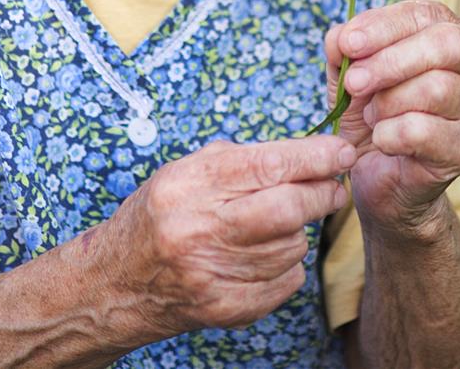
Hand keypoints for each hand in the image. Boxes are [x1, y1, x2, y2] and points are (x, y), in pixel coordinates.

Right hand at [106, 136, 355, 337]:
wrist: (116, 282)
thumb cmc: (161, 215)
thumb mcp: (186, 172)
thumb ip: (242, 160)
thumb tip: (312, 154)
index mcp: (189, 185)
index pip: (269, 165)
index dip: (316, 157)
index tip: (343, 152)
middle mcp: (198, 229)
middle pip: (288, 209)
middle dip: (323, 194)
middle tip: (333, 188)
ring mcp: (210, 274)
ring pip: (291, 246)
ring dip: (298, 233)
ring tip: (277, 226)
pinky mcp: (223, 308)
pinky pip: (285, 282)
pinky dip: (286, 266)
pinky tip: (263, 257)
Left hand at [321, 0, 459, 236]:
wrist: (384, 178)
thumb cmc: (374, 117)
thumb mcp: (351, 77)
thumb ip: (344, 51)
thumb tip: (340, 37)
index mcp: (452, 34)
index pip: (425, 15)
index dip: (384, 26)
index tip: (348, 43)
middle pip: (446, 45)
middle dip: (391, 61)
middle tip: (354, 83)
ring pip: (437, 88)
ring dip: (389, 103)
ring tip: (372, 116)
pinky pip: (426, 131)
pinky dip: (391, 135)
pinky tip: (382, 140)